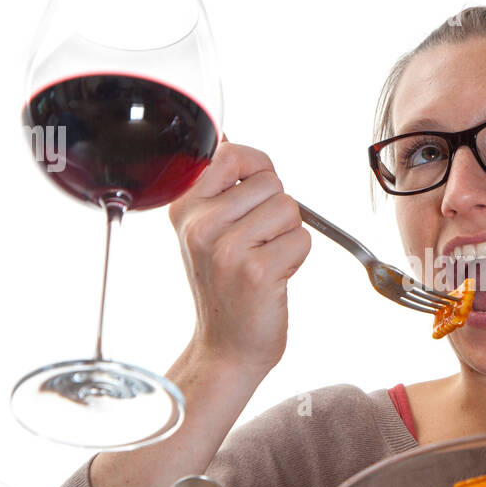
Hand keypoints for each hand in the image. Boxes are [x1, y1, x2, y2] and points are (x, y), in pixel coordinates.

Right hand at [168, 137, 312, 374]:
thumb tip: (227, 139)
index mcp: (184, 208)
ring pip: (290, 209)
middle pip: (271, 182)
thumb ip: (219, 188)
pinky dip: (297, 259)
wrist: (226, 347)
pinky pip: (301, 240)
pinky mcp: (256, 271)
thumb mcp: (207, 232)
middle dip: (277, 211)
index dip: (257, 170)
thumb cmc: (225, 287)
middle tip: (257, 244)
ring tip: (264, 260)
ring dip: (288, 236)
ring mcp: (226, 248)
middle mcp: (200, 225)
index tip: (255, 197)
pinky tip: (273, 278)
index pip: (231, 153)